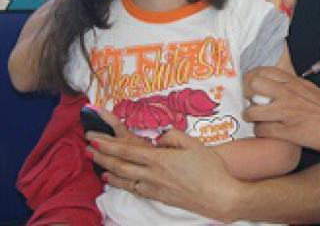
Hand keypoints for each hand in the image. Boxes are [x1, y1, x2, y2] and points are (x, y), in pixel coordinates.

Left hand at [87, 126, 240, 222]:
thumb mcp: (194, 144)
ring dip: (108, 172)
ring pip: (124, 180)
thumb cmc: (210, 169)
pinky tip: (118, 181)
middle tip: (88, 150)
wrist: (218, 196)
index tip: (95, 140)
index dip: (109, 146)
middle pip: (121, 166)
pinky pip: (134, 189)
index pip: (128, 151)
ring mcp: (154, 188)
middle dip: (102, 157)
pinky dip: (122, 184)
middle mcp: (152, 175)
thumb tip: (159, 138)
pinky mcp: (158, 197)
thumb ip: (174, 136)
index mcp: (160, 159)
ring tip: (97, 167)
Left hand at [243, 67, 319, 151]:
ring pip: (253, 111)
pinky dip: (260, 132)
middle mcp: (288, 94)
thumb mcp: (310, 89)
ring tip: (254, 119)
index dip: (253, 78)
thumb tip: (276, 85)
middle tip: (251, 101)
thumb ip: (292, 85)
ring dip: (251, 116)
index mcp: (295, 82)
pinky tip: (265, 131)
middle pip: (255, 85)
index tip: (251, 85)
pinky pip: (262, 130)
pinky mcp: (286, 131)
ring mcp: (286, 112)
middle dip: (248, 94)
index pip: (265, 71)